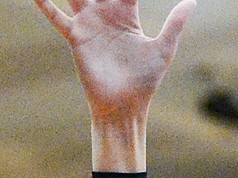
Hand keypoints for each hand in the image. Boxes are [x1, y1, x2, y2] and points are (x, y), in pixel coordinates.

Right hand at [32, 0, 194, 121]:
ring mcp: (89, 23)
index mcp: (126, 13)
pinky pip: (57, 17)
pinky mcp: (76, 37)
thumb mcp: (163, 50)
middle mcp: (105, 13)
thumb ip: (174, 24)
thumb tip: (192, 1)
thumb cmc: (144, 82)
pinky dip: (45, 4)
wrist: (125, 107)